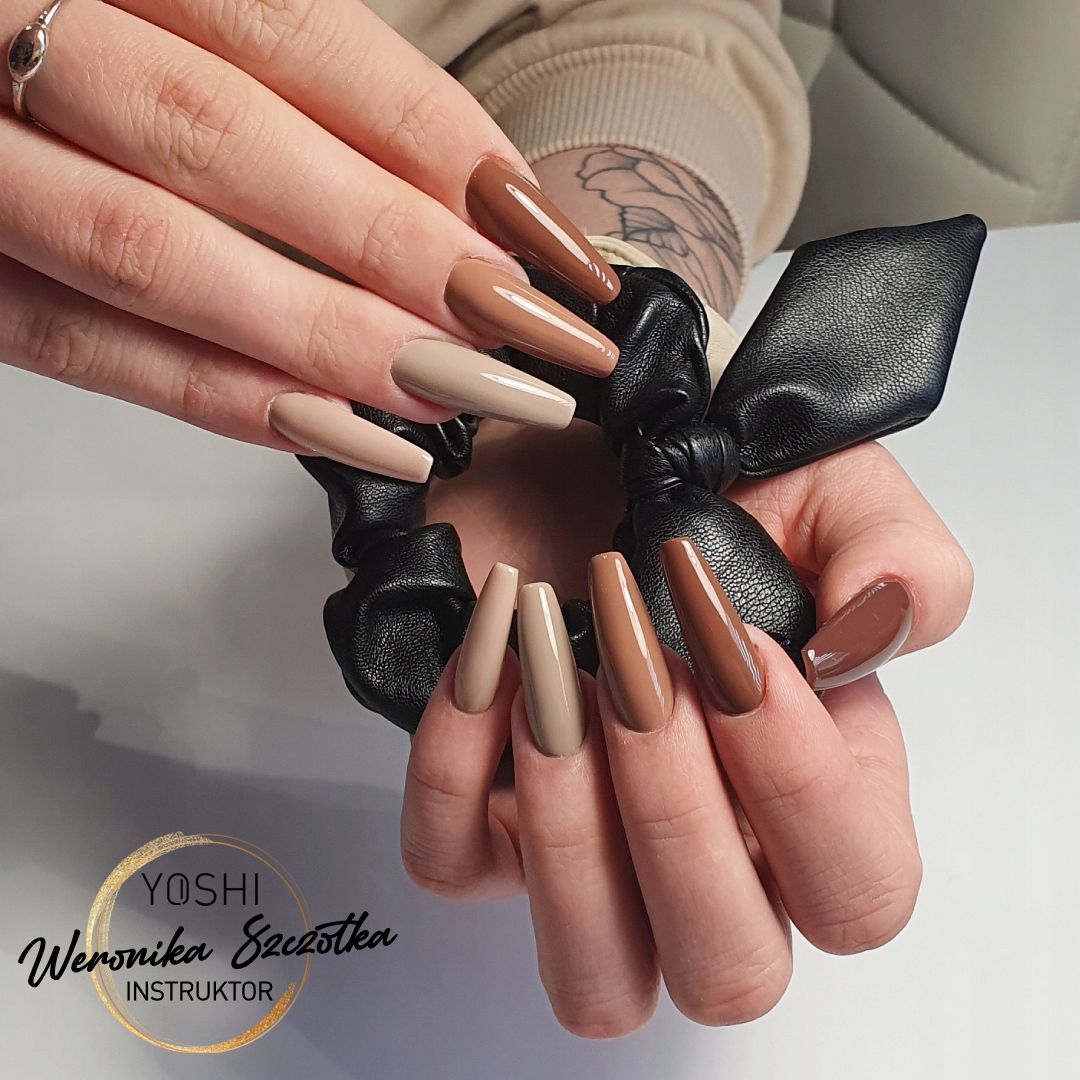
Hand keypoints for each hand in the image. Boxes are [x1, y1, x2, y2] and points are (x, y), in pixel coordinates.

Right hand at [0, 0, 619, 479]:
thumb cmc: (98, 52)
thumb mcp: (187, 21)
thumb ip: (305, 95)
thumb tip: (472, 211)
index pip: (293, 34)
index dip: (430, 139)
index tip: (538, 231)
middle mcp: (20, 37)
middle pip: (222, 141)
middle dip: (390, 248)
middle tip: (514, 328)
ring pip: (149, 253)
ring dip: (317, 335)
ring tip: (444, 392)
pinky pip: (79, 348)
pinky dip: (214, 396)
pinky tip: (331, 427)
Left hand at [407, 438, 971, 1036]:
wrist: (587, 449)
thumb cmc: (708, 486)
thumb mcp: (831, 492)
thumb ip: (900, 562)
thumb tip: (881, 629)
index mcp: (820, 793)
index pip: (854, 893)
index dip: (801, 790)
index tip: (739, 648)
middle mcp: (712, 852)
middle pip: (728, 970)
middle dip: (676, 816)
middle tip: (639, 671)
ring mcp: (591, 852)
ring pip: (594, 976)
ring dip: (569, 830)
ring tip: (558, 682)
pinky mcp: (480, 818)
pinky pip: (449, 865)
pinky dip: (455, 767)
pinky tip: (488, 662)